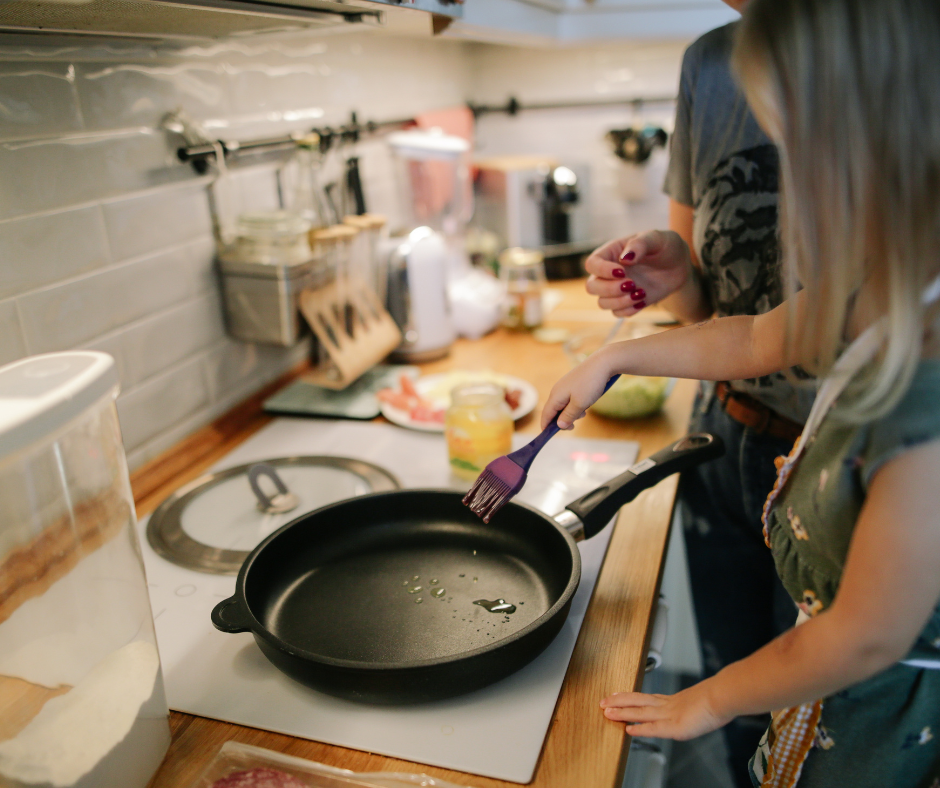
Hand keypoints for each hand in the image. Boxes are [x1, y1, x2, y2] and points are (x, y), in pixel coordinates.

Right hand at [540, 347, 614, 429]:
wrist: (602, 363)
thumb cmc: (590, 384)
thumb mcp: (580, 404)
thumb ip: (568, 416)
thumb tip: (558, 425)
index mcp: (555, 396)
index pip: (545, 415)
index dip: (546, 427)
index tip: (548, 437)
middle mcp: (557, 391)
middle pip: (554, 411)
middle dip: (563, 420)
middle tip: (575, 425)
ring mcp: (564, 386)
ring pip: (563, 406)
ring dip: (571, 413)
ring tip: (584, 412)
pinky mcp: (572, 384)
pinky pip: (570, 399)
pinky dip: (576, 405)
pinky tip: (586, 404)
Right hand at [585, 230, 693, 316]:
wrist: (679, 265)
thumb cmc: (665, 246)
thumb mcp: (656, 238)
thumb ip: (640, 244)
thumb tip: (624, 259)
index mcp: (611, 253)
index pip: (592, 264)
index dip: (602, 270)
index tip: (622, 272)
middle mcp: (608, 273)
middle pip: (592, 287)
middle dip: (609, 289)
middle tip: (632, 284)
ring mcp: (616, 289)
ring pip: (602, 303)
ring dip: (620, 302)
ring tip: (641, 293)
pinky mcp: (627, 302)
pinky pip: (618, 313)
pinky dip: (629, 310)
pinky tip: (643, 301)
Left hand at [599, 685, 730, 740]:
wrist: (723, 696)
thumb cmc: (717, 698)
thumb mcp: (701, 701)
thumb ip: (693, 706)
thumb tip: (697, 708)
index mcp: (673, 700)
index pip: (646, 698)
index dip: (630, 697)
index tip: (616, 695)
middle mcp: (667, 705)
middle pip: (637, 701)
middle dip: (618, 702)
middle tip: (603, 702)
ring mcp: (670, 715)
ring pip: (640, 712)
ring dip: (622, 713)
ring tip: (607, 712)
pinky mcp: (675, 727)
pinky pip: (653, 728)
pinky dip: (640, 729)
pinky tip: (628, 730)